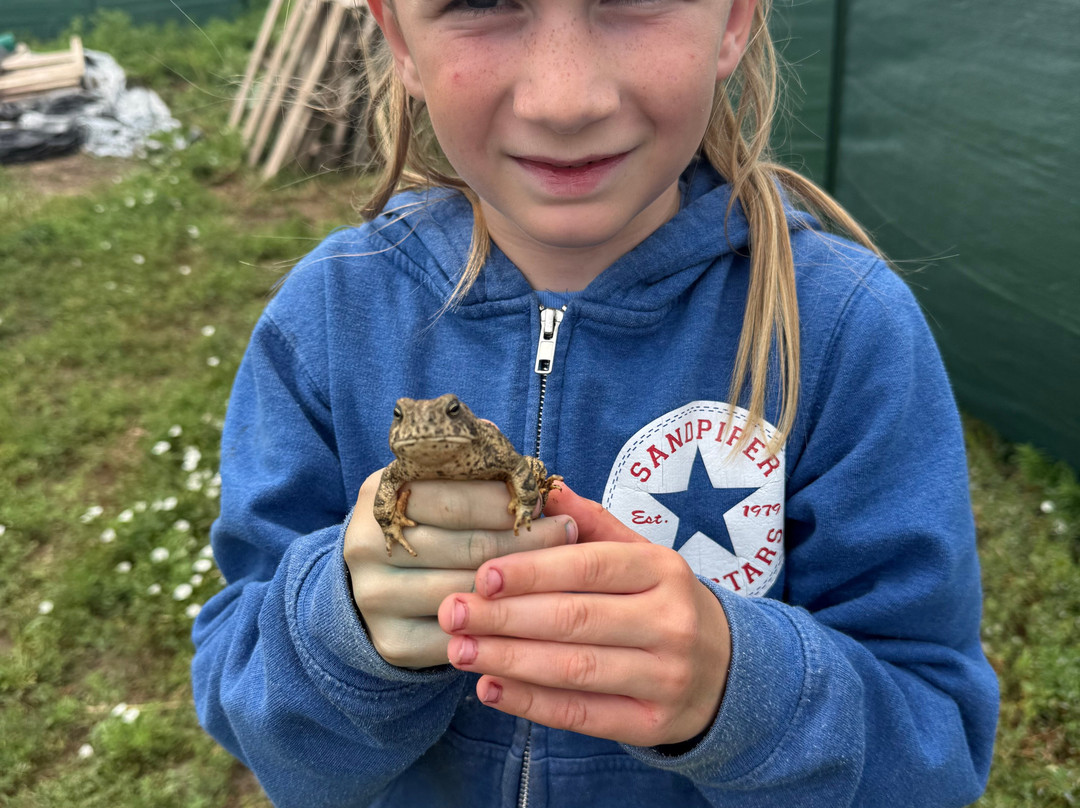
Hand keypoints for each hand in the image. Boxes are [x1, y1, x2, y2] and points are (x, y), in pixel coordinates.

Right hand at [345, 470, 574, 667]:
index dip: (507, 503)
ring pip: (472, 592)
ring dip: (525, 583)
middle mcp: (366, 545)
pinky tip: (532, 610)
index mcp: (380, 495)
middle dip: (529, 540)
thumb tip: (532, 470)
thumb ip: (478, 475)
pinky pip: (464, 635)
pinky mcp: (393, 642)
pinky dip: (503, 625)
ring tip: (563, 569)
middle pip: (470, 547)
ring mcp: (376, 597)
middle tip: (568, 533)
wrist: (380, 582)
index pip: (455, 499)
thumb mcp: (439, 486)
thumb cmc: (429, 524)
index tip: (548, 504)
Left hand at [437, 484, 731, 746]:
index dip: (532, 571)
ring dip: (509, 660)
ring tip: (460, 651)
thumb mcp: (643, 556)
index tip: (481, 575)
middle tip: (452, 614)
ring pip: (575, 669)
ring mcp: (665, 677)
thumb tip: (546, 489)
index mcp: (663, 570)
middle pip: (576, 618)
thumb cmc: (665, 602)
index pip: (589, 567)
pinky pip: (583, 716)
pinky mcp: (653, 725)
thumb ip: (594, 525)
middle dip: (505, 617)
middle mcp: (669, 622)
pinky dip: (531, 705)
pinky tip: (490, 690)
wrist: (730, 671)